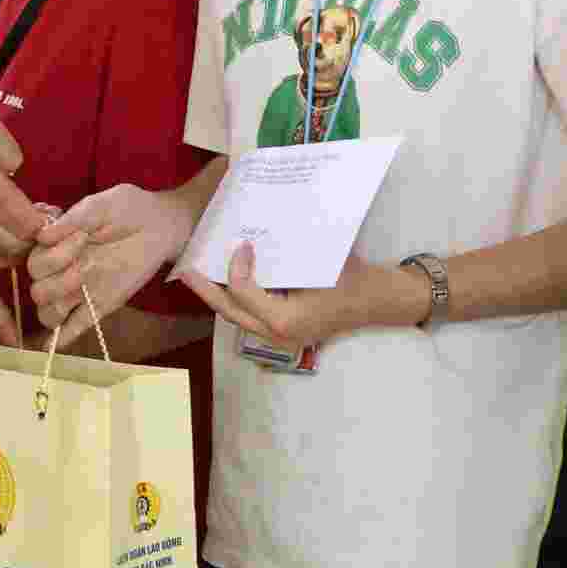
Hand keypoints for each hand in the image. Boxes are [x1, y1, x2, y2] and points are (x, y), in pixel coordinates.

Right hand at [27, 185, 195, 344]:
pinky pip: (75, 327)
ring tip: (84, 284)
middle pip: (37, 292)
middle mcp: (62, 271)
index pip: (33, 264)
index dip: (51, 256)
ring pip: (49, 314)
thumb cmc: (128, 209)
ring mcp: (80, 292)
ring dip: (59, 305)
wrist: (161, 225)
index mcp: (56, 246)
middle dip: (56, 280)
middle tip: (84, 264)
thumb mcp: (101, 205)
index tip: (80, 237)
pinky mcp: (99, 307)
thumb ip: (73, 218)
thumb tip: (43, 236)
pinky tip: (58, 341)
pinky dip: (63, 337)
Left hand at [175, 245, 426, 352]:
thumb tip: (254, 230)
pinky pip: (252, 316)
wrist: (382, 301)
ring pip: (238, 317)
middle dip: (205, 289)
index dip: (236, 267)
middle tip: (185, 268)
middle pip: (229, 312)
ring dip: (219, 294)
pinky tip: (229, 279)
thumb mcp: (320, 260)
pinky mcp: (286, 332)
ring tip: (200, 272)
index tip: (243, 244)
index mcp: (285, 319)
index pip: (243, 293)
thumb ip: (285, 252)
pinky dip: (238, 298)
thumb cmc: (354, 279)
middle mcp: (278, 334)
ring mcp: (282, 337)